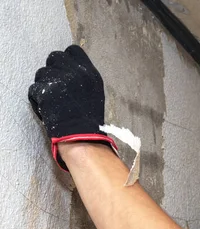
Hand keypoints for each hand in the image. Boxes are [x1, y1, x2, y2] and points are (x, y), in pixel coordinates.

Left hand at [28, 45, 116, 170]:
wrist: (82, 136)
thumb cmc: (88, 118)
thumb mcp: (94, 92)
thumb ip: (82, 76)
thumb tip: (68, 66)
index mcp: (90, 73)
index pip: (72, 51)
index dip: (66, 59)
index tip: (64, 70)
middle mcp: (76, 73)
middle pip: (55, 57)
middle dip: (53, 70)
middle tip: (56, 86)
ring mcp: (61, 81)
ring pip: (41, 73)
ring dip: (44, 85)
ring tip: (53, 100)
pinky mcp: (47, 91)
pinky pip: (34, 89)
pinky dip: (37, 99)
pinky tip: (47, 108)